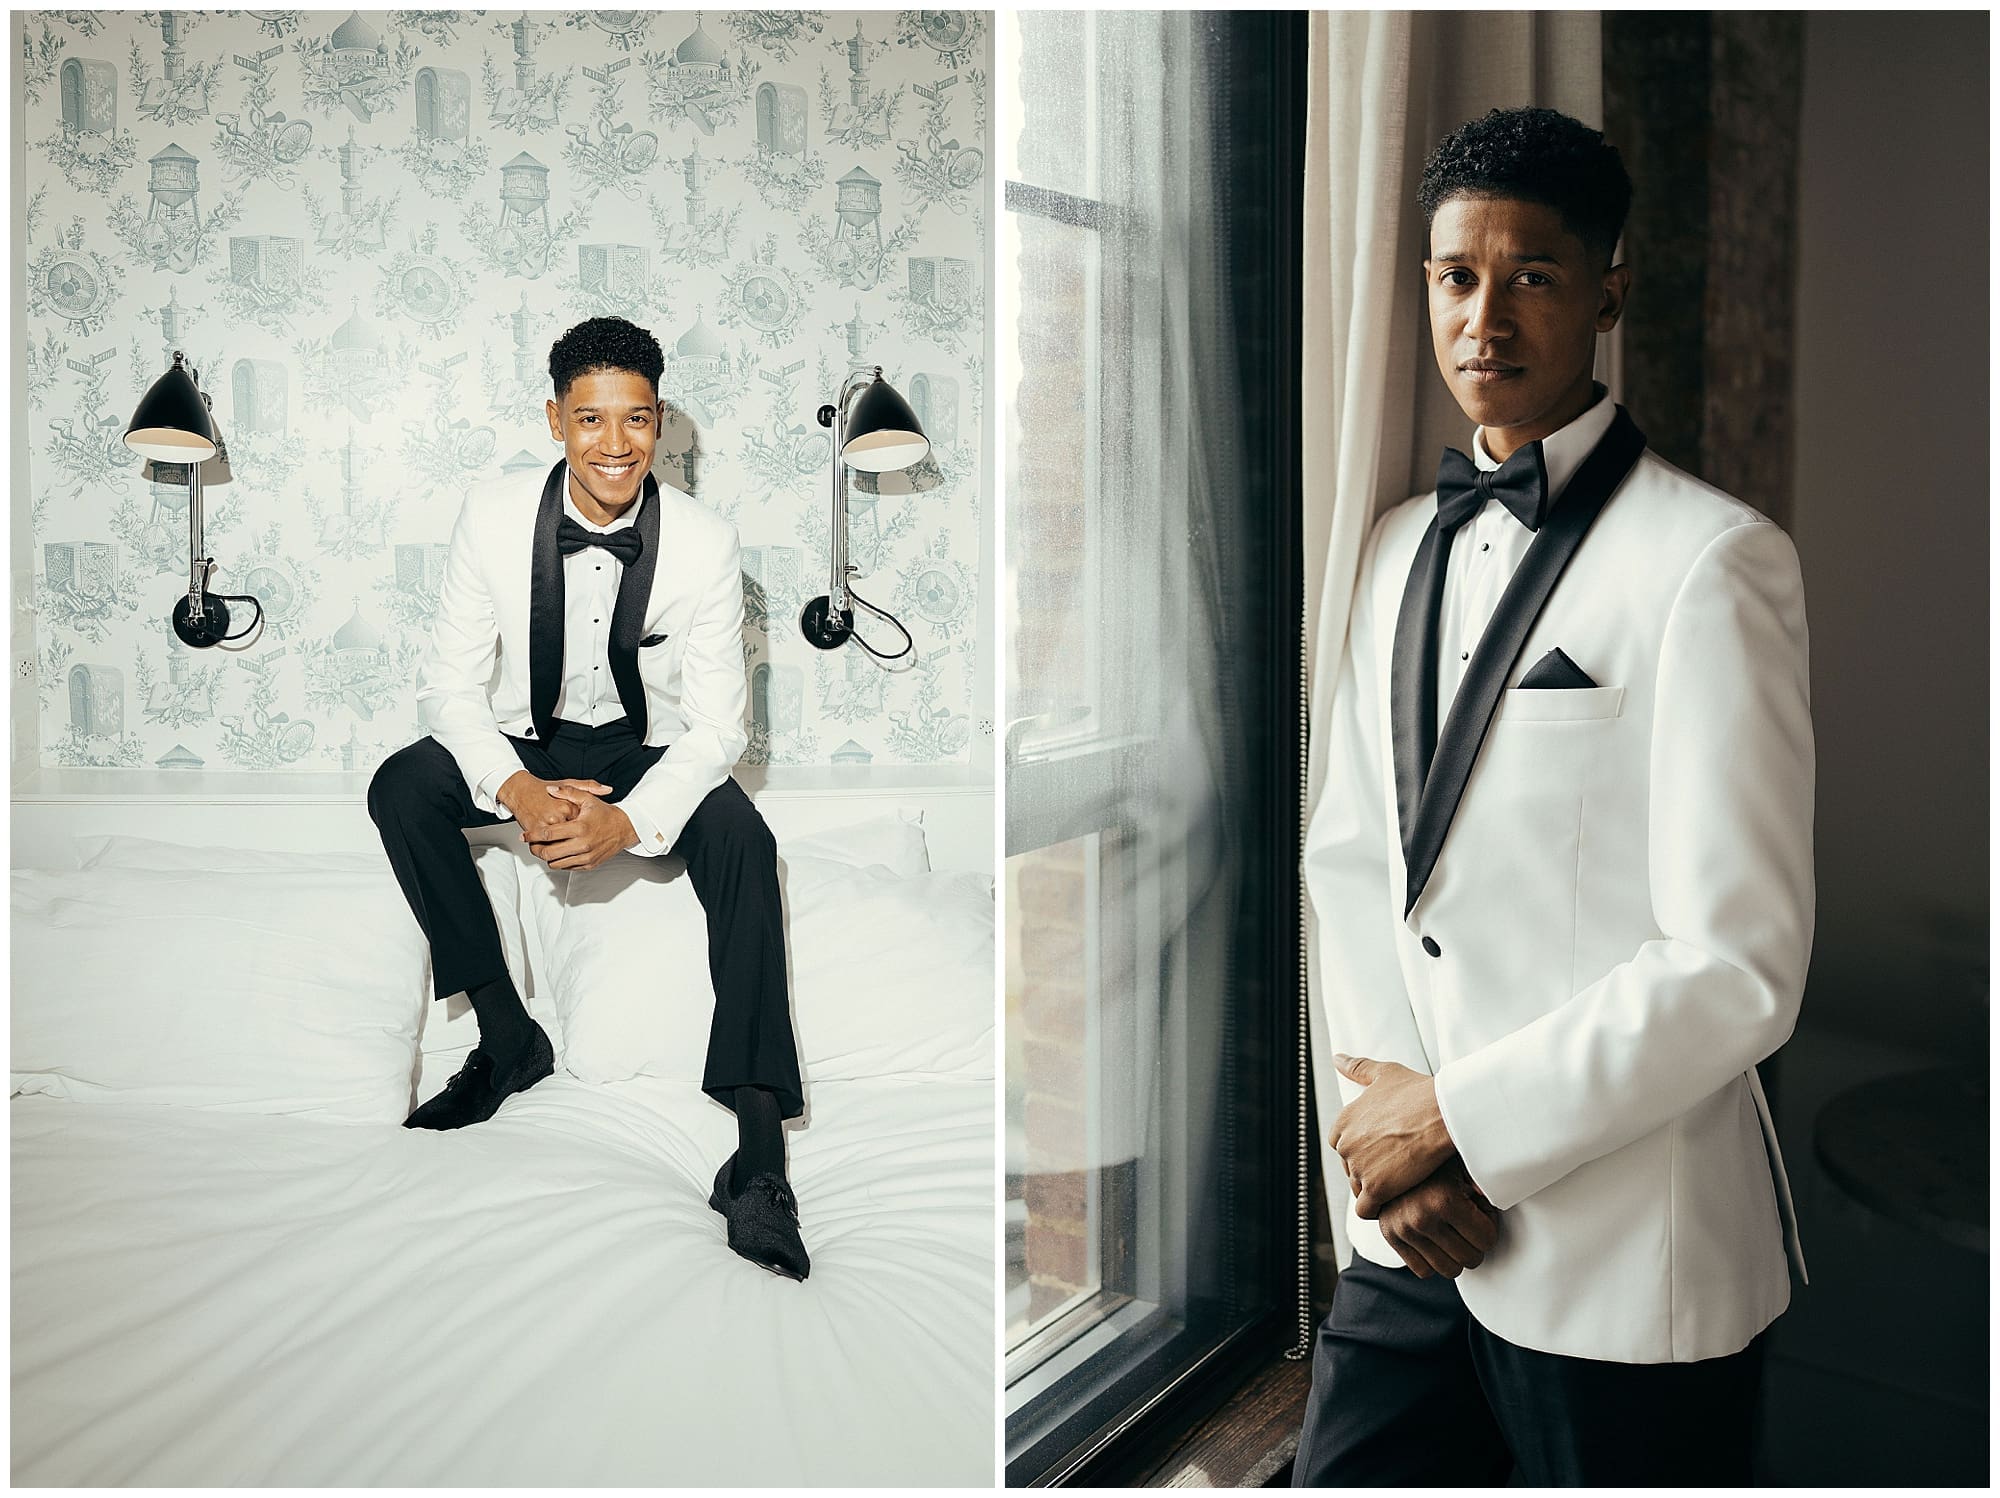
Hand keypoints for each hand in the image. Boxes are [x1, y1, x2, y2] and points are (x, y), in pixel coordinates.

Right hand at [498, 771, 611, 841]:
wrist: (520, 791)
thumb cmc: (544, 788)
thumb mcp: (570, 783)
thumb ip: (591, 786)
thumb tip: (608, 789)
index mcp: (569, 807)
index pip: (584, 826)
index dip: (585, 831)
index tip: (585, 830)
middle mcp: (557, 817)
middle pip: (572, 840)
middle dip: (575, 845)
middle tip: (575, 842)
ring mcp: (545, 826)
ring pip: (558, 847)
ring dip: (561, 851)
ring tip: (563, 847)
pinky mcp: (534, 832)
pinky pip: (544, 847)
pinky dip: (547, 850)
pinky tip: (550, 846)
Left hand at [527, 784, 638, 871]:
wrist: (625, 828)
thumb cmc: (606, 814)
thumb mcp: (588, 799)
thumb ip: (568, 792)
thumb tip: (550, 789)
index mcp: (580, 827)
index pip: (549, 834)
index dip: (533, 835)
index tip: (524, 835)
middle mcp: (583, 844)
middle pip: (549, 853)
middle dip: (537, 849)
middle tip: (532, 843)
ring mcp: (586, 857)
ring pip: (556, 864)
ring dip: (548, 856)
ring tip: (545, 847)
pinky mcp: (589, 865)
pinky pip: (567, 867)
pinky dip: (560, 861)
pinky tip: (559, 851)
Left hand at [1330, 1053, 1455, 1218]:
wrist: (1443, 1115)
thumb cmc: (1419, 1092)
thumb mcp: (1384, 1074)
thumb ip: (1357, 1068)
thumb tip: (1336, 1057)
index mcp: (1343, 1121)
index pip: (1341, 1144)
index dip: (1363, 1149)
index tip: (1385, 1149)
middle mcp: (1344, 1144)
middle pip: (1350, 1168)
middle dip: (1370, 1170)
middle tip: (1398, 1168)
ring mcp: (1358, 1167)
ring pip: (1359, 1189)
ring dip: (1376, 1190)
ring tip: (1402, 1184)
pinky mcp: (1375, 1188)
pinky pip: (1366, 1210)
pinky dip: (1378, 1210)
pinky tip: (1396, 1203)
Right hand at [1375, 1155, 1500, 1279]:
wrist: (1392, 1156)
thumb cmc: (1439, 1162)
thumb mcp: (1466, 1166)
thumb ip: (1487, 1183)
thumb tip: (1512, 1189)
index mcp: (1444, 1199)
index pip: (1487, 1241)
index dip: (1488, 1227)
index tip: (1480, 1212)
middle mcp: (1421, 1217)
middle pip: (1470, 1259)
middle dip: (1474, 1243)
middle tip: (1468, 1224)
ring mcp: (1403, 1230)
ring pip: (1449, 1270)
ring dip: (1455, 1256)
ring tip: (1452, 1232)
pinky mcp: (1390, 1237)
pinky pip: (1424, 1271)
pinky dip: (1432, 1260)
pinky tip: (1434, 1239)